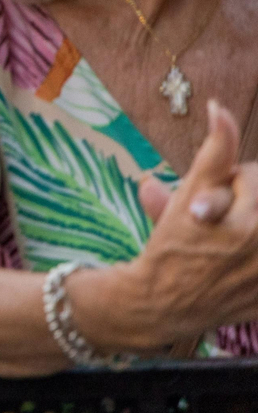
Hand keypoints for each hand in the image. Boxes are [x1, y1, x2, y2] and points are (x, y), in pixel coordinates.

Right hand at [84, 100, 257, 349]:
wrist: (163, 304)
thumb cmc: (171, 246)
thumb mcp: (188, 194)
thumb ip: (215, 150)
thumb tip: (219, 108)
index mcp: (251, 222)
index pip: (253, 178)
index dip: (231, 184)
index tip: (207, 203)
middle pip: (256, 198)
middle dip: (241, 201)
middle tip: (216, 220)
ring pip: (256, 223)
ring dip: (246, 220)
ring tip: (225, 238)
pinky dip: (251, 256)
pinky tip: (235, 260)